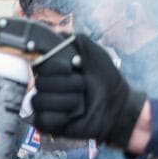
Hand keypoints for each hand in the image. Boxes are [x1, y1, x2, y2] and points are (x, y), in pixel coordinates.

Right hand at [30, 34, 146, 147]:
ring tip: (80, 103)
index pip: (39, 66)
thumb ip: (75, 38)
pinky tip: (71, 116)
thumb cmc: (107, 79)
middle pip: (38, 84)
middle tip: (82, 87)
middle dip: (67, 85)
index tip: (72, 67)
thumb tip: (56, 32)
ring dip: (66, 101)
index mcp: (53, 72)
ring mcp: (47, 107)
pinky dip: (58, 118)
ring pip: (40, 102)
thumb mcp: (94, 52)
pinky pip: (41, 121)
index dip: (56, 67)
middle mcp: (47, 88)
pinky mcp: (50, 126)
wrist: (119, 104)